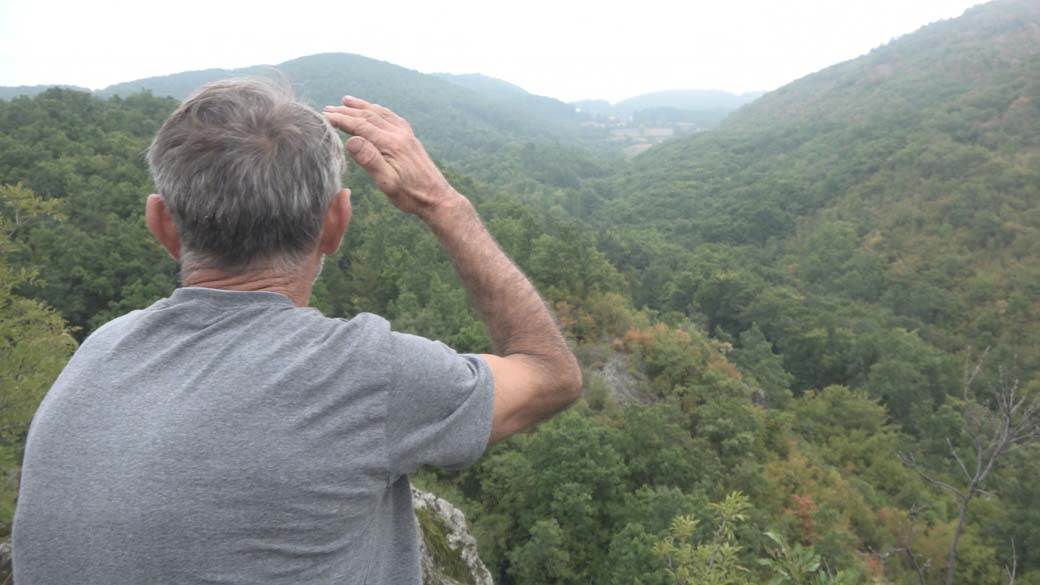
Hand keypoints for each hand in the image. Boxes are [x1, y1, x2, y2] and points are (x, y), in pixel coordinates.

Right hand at [323, 96, 461, 219]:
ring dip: (362, 106)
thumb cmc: (410, 195)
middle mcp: (400, 134)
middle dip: (348, 111)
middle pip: (369, 116)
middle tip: (329, 108)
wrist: (437, 198)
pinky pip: (392, 118)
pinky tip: (375, 110)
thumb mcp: (387, 183)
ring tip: (346, 101)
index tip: (325, 115)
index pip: (361, 126)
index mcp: (391, 144)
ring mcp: (407, 135)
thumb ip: (369, 161)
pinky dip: (379, 110)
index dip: (342, 119)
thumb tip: (351, 140)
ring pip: (381, 113)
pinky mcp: (411, 139)